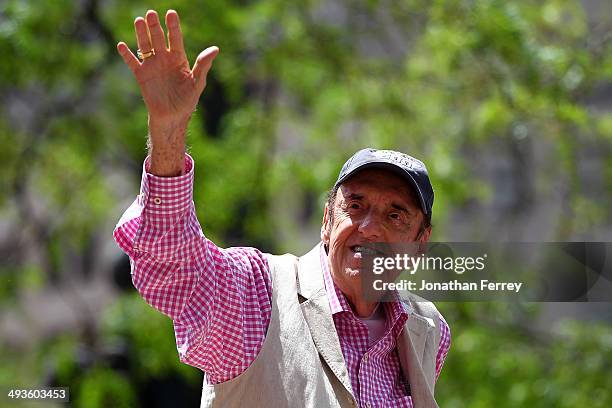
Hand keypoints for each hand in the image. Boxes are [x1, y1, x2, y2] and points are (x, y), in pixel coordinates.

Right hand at [116, 9, 217, 175]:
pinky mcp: (141, 76)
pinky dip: (127, 54)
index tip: (171, 13)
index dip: (173, 26)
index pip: (175, 38)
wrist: (172, 118)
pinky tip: (122, 45)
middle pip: (158, 38)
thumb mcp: (197, 82)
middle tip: (151, 13)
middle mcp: (164, 59)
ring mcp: (152, 66)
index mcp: (179, 58)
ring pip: (145, 45)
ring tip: (139, 20)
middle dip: (155, 26)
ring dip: (141, 34)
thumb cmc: (187, 101)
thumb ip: (203, 65)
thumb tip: (215, 49)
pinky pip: (132, 62)